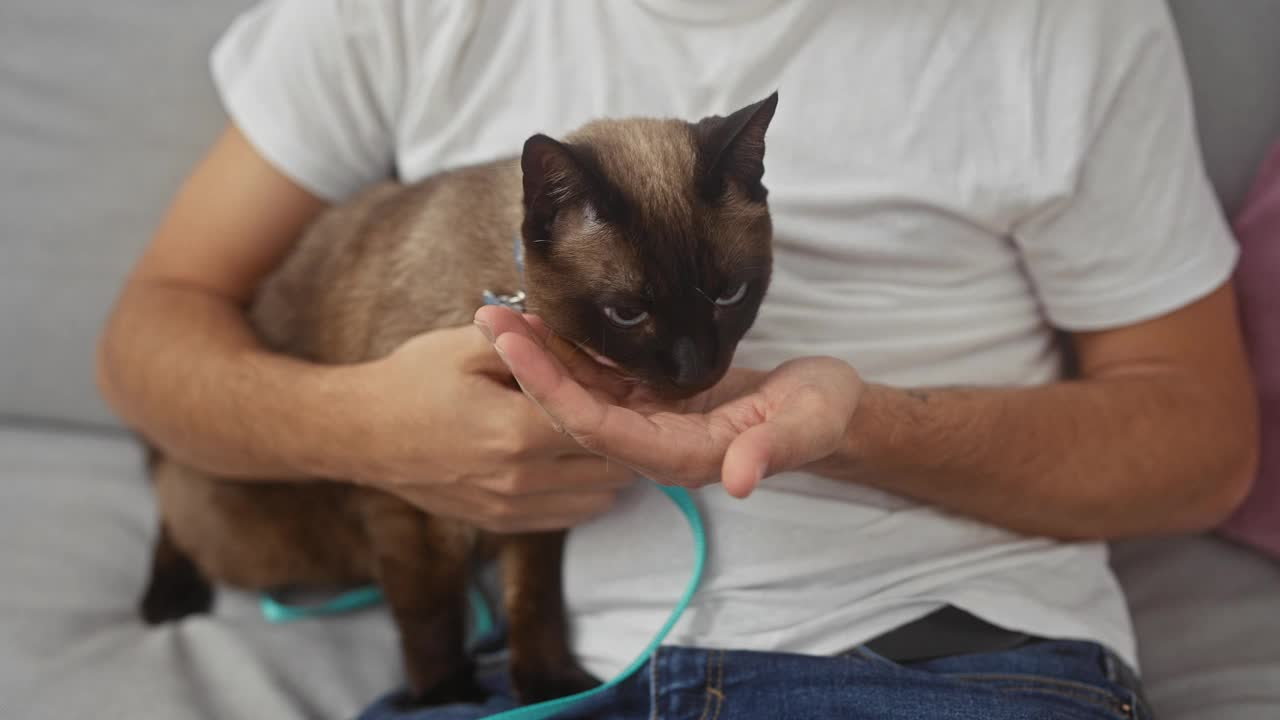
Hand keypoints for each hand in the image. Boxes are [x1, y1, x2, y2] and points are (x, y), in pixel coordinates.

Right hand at [343, 323, 635, 531]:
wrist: (361, 432)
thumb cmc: (411, 382)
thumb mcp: (466, 345)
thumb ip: (527, 339)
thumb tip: (571, 329)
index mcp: (518, 432)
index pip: (602, 420)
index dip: (618, 398)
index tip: (621, 380)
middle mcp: (522, 480)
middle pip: (612, 465)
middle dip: (620, 433)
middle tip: (617, 405)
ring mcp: (513, 507)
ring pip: (599, 497)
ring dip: (606, 465)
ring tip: (594, 430)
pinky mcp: (503, 522)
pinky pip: (570, 515)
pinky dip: (583, 490)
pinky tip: (570, 458)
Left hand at [475, 306, 863, 497]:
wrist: (827, 410)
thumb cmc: (820, 415)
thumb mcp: (807, 426)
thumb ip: (772, 451)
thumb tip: (740, 479)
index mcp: (678, 456)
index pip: (594, 428)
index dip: (549, 388)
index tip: (510, 345)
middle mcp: (651, 445)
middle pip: (572, 409)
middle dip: (528, 366)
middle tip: (486, 316)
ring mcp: (650, 422)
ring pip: (580, 392)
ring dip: (540, 355)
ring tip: (499, 310)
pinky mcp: (654, 399)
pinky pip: (600, 377)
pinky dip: (571, 349)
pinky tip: (545, 318)